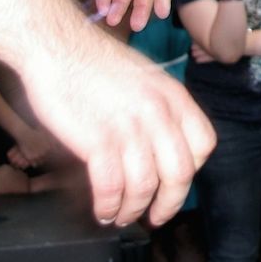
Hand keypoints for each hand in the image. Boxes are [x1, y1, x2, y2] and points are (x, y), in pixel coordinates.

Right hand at [18, 36, 215, 227]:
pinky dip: (108, 206)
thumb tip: (160, 145)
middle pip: (181, 173)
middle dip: (168, 203)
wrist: (56, 45)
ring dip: (133, 210)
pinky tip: (103, 210)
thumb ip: (159, 108)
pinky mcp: (98, 140)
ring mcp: (129, 127)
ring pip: (145, 186)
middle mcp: (158, 112)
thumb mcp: (144, 78)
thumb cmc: (92, 61)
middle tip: (154, 216)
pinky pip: (112, 187)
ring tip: (120, 216)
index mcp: (173, 96)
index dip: (192, 171)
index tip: (175, 184)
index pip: (204, 144)